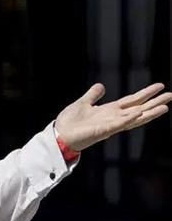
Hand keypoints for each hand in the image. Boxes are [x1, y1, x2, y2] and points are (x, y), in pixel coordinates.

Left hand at [55, 82, 171, 151]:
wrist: (59, 134)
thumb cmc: (70, 122)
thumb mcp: (83, 103)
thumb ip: (93, 95)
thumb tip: (101, 85)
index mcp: (109, 111)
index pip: (132, 101)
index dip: (145, 94)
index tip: (160, 87)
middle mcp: (113, 118)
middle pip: (138, 108)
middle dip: (154, 102)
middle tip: (170, 95)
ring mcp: (110, 125)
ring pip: (134, 118)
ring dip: (149, 112)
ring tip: (165, 106)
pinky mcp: (103, 131)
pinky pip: (118, 124)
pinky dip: (128, 119)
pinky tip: (139, 113)